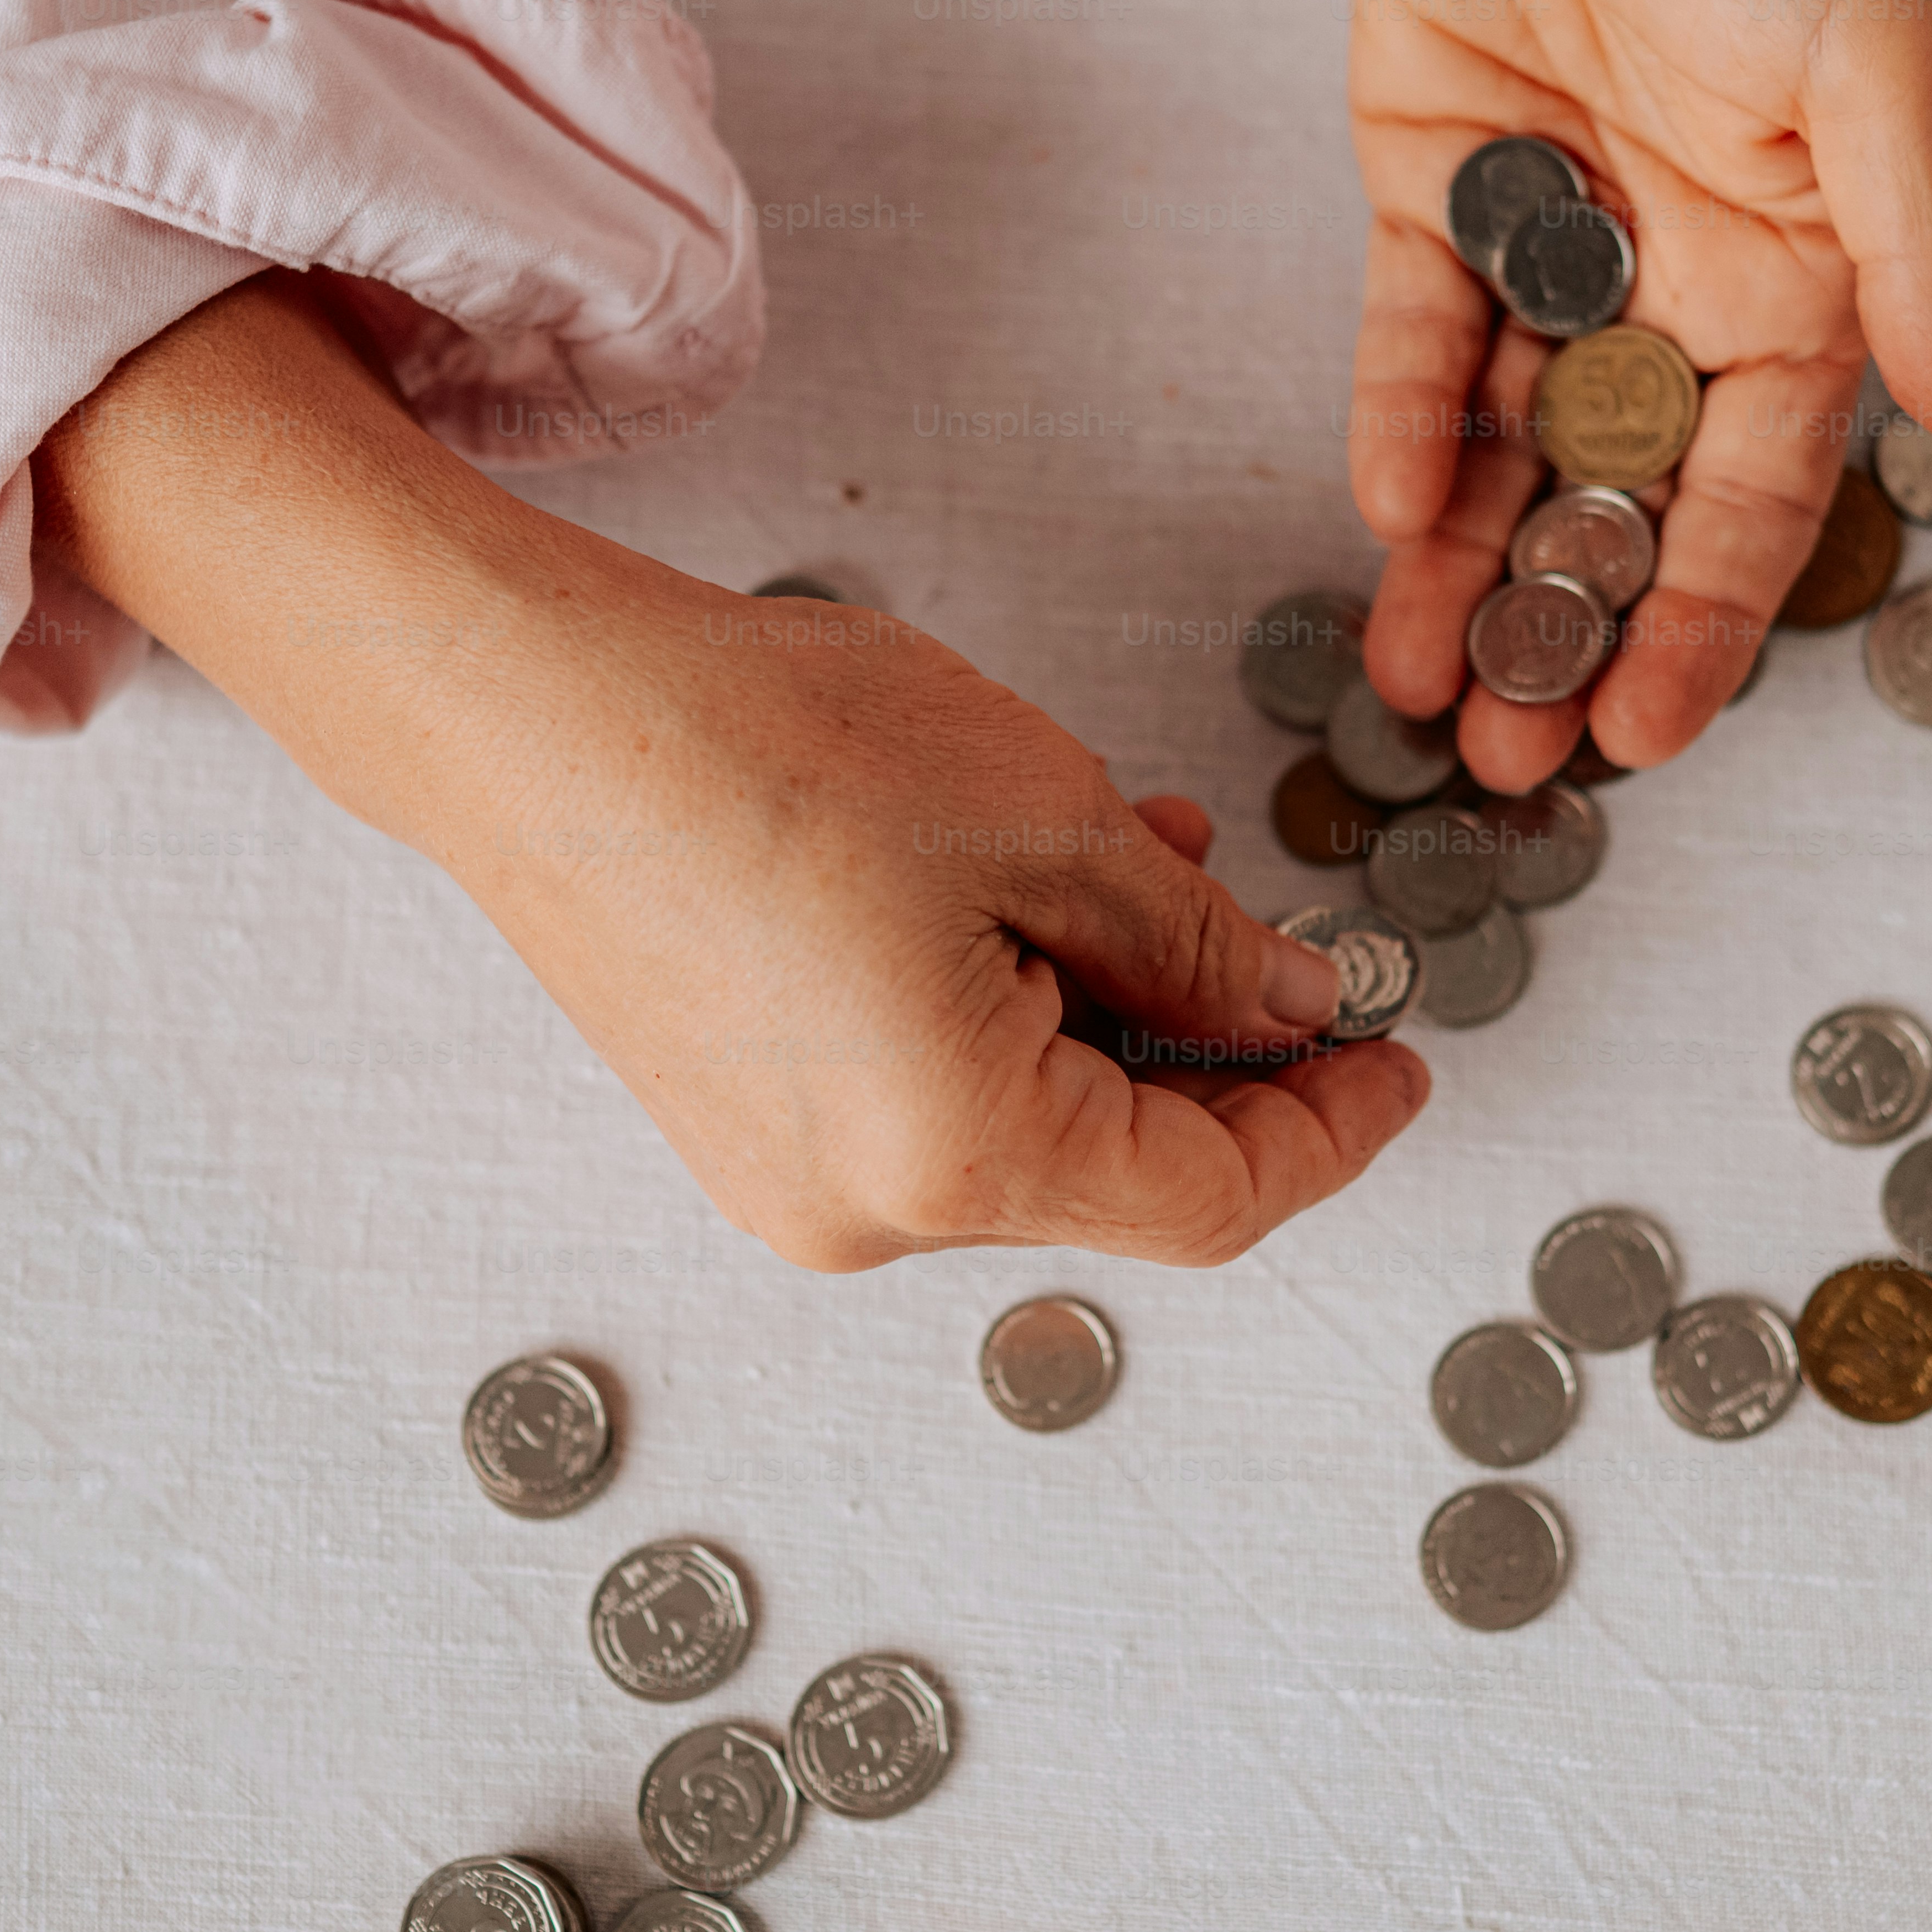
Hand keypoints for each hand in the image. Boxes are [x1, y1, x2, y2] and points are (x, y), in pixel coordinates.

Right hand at [38, 276, 1431, 1271]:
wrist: (533, 715)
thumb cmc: (774, 743)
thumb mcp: (1044, 818)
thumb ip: (1192, 941)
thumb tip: (1288, 1008)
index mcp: (957, 1154)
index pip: (1211, 1196)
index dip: (1327, 1127)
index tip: (1398, 1051)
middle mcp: (867, 1216)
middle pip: (1116, 1171)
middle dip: (1217, 1052)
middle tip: (1274, 922)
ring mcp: (790, 1185)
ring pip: (1022, 1127)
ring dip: (1107, 1013)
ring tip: (1133, 850)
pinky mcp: (742, 1130)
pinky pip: (926, 1102)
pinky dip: (1007, 1015)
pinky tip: (1017, 889)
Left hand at [1341, 0, 1931, 793]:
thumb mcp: (1879, 53)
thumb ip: (1929, 244)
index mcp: (1804, 273)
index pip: (1754, 491)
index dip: (1707, 619)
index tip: (1649, 734)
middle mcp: (1678, 277)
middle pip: (1619, 499)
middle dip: (1564, 634)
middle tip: (1506, 763)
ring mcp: (1549, 238)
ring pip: (1506, 449)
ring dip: (1464, 571)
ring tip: (1418, 693)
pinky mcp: (1429, 182)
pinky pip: (1414, 338)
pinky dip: (1398, 427)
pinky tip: (1384, 517)